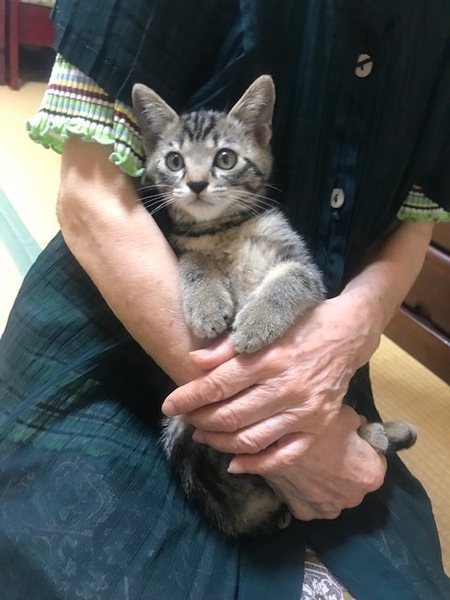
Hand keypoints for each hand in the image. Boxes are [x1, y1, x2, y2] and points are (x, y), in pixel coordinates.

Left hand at [162, 290, 381, 454]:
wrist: (347, 336)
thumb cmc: (301, 325)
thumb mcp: (265, 325)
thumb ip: (228, 347)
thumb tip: (194, 363)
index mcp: (270, 359)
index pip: (219, 384)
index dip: (189, 397)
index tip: (169, 405)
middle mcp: (287, 388)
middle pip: (231, 414)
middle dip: (199, 419)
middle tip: (185, 418)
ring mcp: (304, 412)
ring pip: (251, 438)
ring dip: (219, 442)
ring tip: (201, 435)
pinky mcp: (318, 428)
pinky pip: (285, 455)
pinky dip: (257, 464)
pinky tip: (235, 464)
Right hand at [226, 405, 386, 519]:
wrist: (273, 440)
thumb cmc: (315, 426)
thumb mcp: (346, 416)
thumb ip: (358, 425)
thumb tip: (359, 427)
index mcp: (370, 475)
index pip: (375, 459)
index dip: (362, 447)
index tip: (348, 439)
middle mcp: (354, 498)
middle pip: (353, 480)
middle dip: (344, 467)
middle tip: (325, 449)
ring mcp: (327, 509)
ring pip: (331, 494)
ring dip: (324, 482)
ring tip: (308, 462)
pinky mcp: (303, 513)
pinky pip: (309, 501)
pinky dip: (304, 491)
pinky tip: (296, 474)